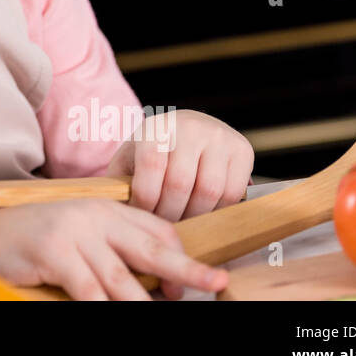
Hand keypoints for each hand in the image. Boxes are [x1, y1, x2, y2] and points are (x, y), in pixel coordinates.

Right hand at [0, 198, 227, 299]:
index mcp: (106, 209)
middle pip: (151, 248)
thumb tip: (154, 284)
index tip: (188, 285)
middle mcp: (95, 217)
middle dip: (187, 269)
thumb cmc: (37, 241)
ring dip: (143, 304)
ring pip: (122, 279)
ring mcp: (74, 233)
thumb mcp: (81, 236)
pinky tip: (108, 312)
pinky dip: (102, 307)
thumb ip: (112, 250)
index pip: (156, 229)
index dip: (178, 256)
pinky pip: (89, 290)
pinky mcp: (53, 252)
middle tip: (215, 282)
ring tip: (157, 314)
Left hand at [103, 108, 253, 298]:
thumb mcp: (130, 159)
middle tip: (162, 229)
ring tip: (181, 224)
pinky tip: (201, 213)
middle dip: (169, 214)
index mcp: (156, 127)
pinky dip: (217, 211)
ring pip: (210, 192)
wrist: (188, 128)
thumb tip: (112, 217)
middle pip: (181, 184)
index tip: (141, 219)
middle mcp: (190, 126)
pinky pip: (233, 193)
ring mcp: (219, 136)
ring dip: (194, 216)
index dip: (146, 201)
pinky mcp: (243, 150)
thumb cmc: (153, 152)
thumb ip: (119, 183)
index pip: (151, 167)